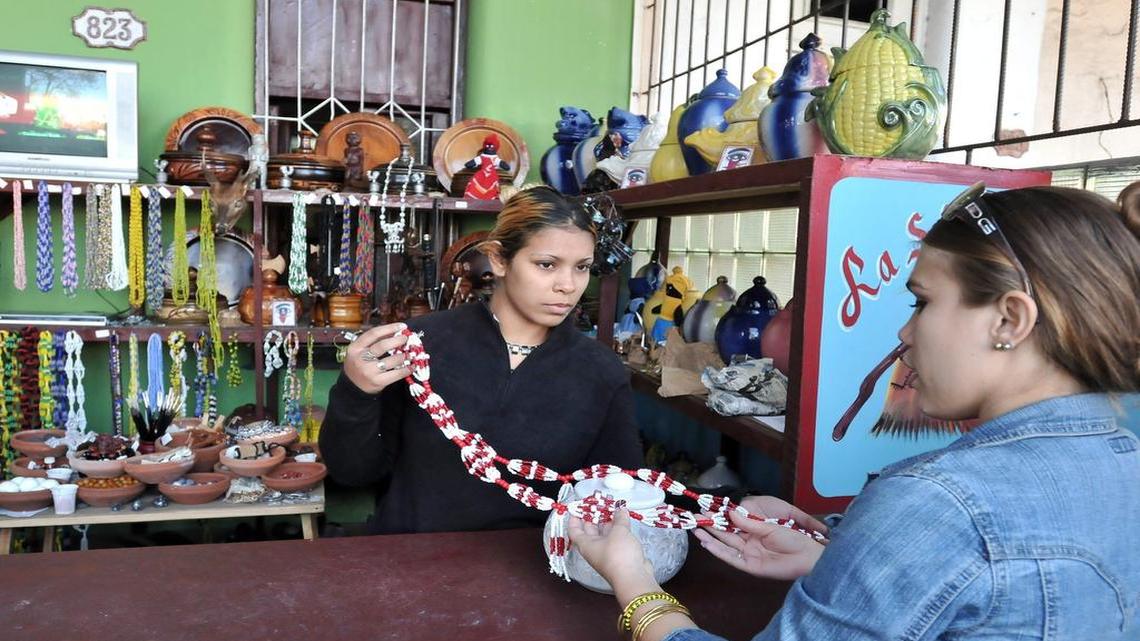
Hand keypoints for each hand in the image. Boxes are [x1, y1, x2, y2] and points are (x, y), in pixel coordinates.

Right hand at [341, 323, 412, 393]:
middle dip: (397, 340)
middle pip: (382, 345)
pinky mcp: (377, 381)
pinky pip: (396, 374)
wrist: (353, 387)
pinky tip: (411, 366)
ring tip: (410, 354)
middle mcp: (361, 358)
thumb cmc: (359, 365)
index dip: (389, 328)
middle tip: (406, 339)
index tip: (402, 326)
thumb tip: (395, 332)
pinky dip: (406, 369)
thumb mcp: (360, 351)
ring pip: (391, 360)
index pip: (373, 334)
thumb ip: (374, 341)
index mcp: (355, 347)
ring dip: (404, 355)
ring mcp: (369, 371)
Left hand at [568, 510, 655, 592]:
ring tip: (614, 507)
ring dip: (609, 520)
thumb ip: (620, 518)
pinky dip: (619, 528)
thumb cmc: (619, 557)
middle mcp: (594, 549)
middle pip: (590, 529)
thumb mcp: (619, 532)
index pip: (574, 530)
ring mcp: (608, 552)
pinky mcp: (620, 555)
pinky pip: (617, 538)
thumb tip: (620, 509)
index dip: (574, 517)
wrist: (634, 578)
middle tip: (600, 502)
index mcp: (586, 544)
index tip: (578, 506)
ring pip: (605, 533)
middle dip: (594, 515)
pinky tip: (625, 519)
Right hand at [694, 496, 827, 580]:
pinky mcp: (750, 566)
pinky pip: (731, 558)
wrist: (807, 556)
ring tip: (695, 530)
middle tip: (694, 517)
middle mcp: (749, 543)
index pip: (732, 523)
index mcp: (754, 531)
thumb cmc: (792, 538)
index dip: (719, 517)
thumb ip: (749, 522)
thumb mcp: (769, 527)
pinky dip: (719, 552)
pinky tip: (708, 544)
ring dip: (710, 539)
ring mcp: (748, 555)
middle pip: (725, 534)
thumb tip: (731, 512)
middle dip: (710, 526)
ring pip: (725, 546)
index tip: (705, 508)